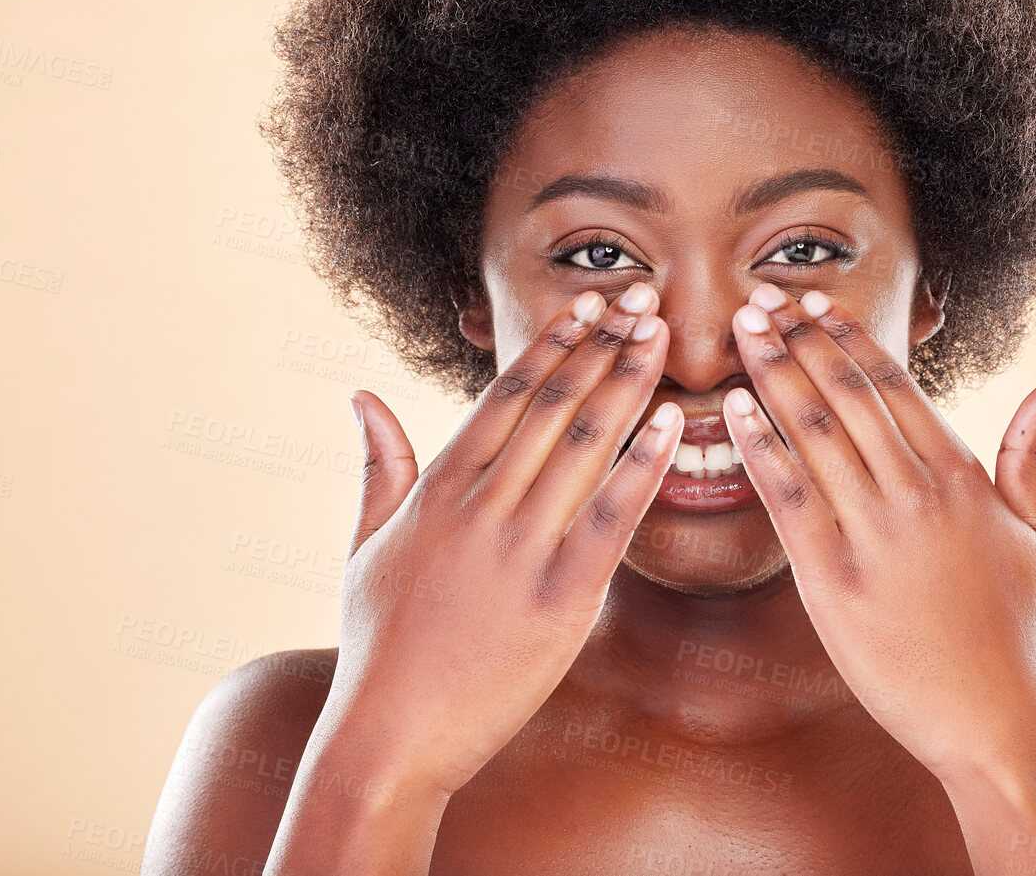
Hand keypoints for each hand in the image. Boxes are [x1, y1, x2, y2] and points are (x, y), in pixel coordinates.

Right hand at [321, 284, 682, 797]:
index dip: (552, 344)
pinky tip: (673, 426)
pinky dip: (643, 468)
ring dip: (628, 383)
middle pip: (552, 405)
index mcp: (438, 488)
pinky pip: (611, 519)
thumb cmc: (378, 644)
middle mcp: (480, 506)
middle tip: (643, 296)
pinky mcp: (559, 598)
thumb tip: (361, 395)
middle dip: (602, 345)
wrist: (388, 739)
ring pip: (583, 446)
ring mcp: (519, 549)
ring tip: (661, 334)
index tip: (589, 304)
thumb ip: (376, 465)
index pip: (505, 395)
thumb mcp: (364, 545)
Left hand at [720, 283, 1035, 782]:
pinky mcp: (832, 579)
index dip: (846, 337)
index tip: (812, 302)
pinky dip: (758, 447)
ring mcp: (872, 534)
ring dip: (771, 373)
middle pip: (845, 395)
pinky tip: (732, 409)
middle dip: (797, 338)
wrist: (994, 722)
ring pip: (813, 432)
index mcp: (960, 477)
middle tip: (758, 293)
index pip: (893, 385)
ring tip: (740, 328)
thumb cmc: (1018, 630)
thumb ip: (1033, 455)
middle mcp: (915, 494)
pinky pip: (788, 497)